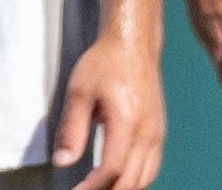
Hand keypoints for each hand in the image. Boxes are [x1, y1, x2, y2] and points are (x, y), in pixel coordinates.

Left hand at [53, 28, 165, 189]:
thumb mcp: (79, 91)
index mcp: (128, 122)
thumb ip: (71, 129)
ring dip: (122, 189)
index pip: (112, 170)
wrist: (133, 45)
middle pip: (132, 182)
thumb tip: (62, 162)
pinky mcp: (159, 133)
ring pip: (145, 179)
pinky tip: (116, 180)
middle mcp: (148, 133)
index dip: (92, 188)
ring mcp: (157, 135)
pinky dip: (135, 181)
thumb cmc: (105, 63)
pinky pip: (151, 168)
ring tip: (97, 188)